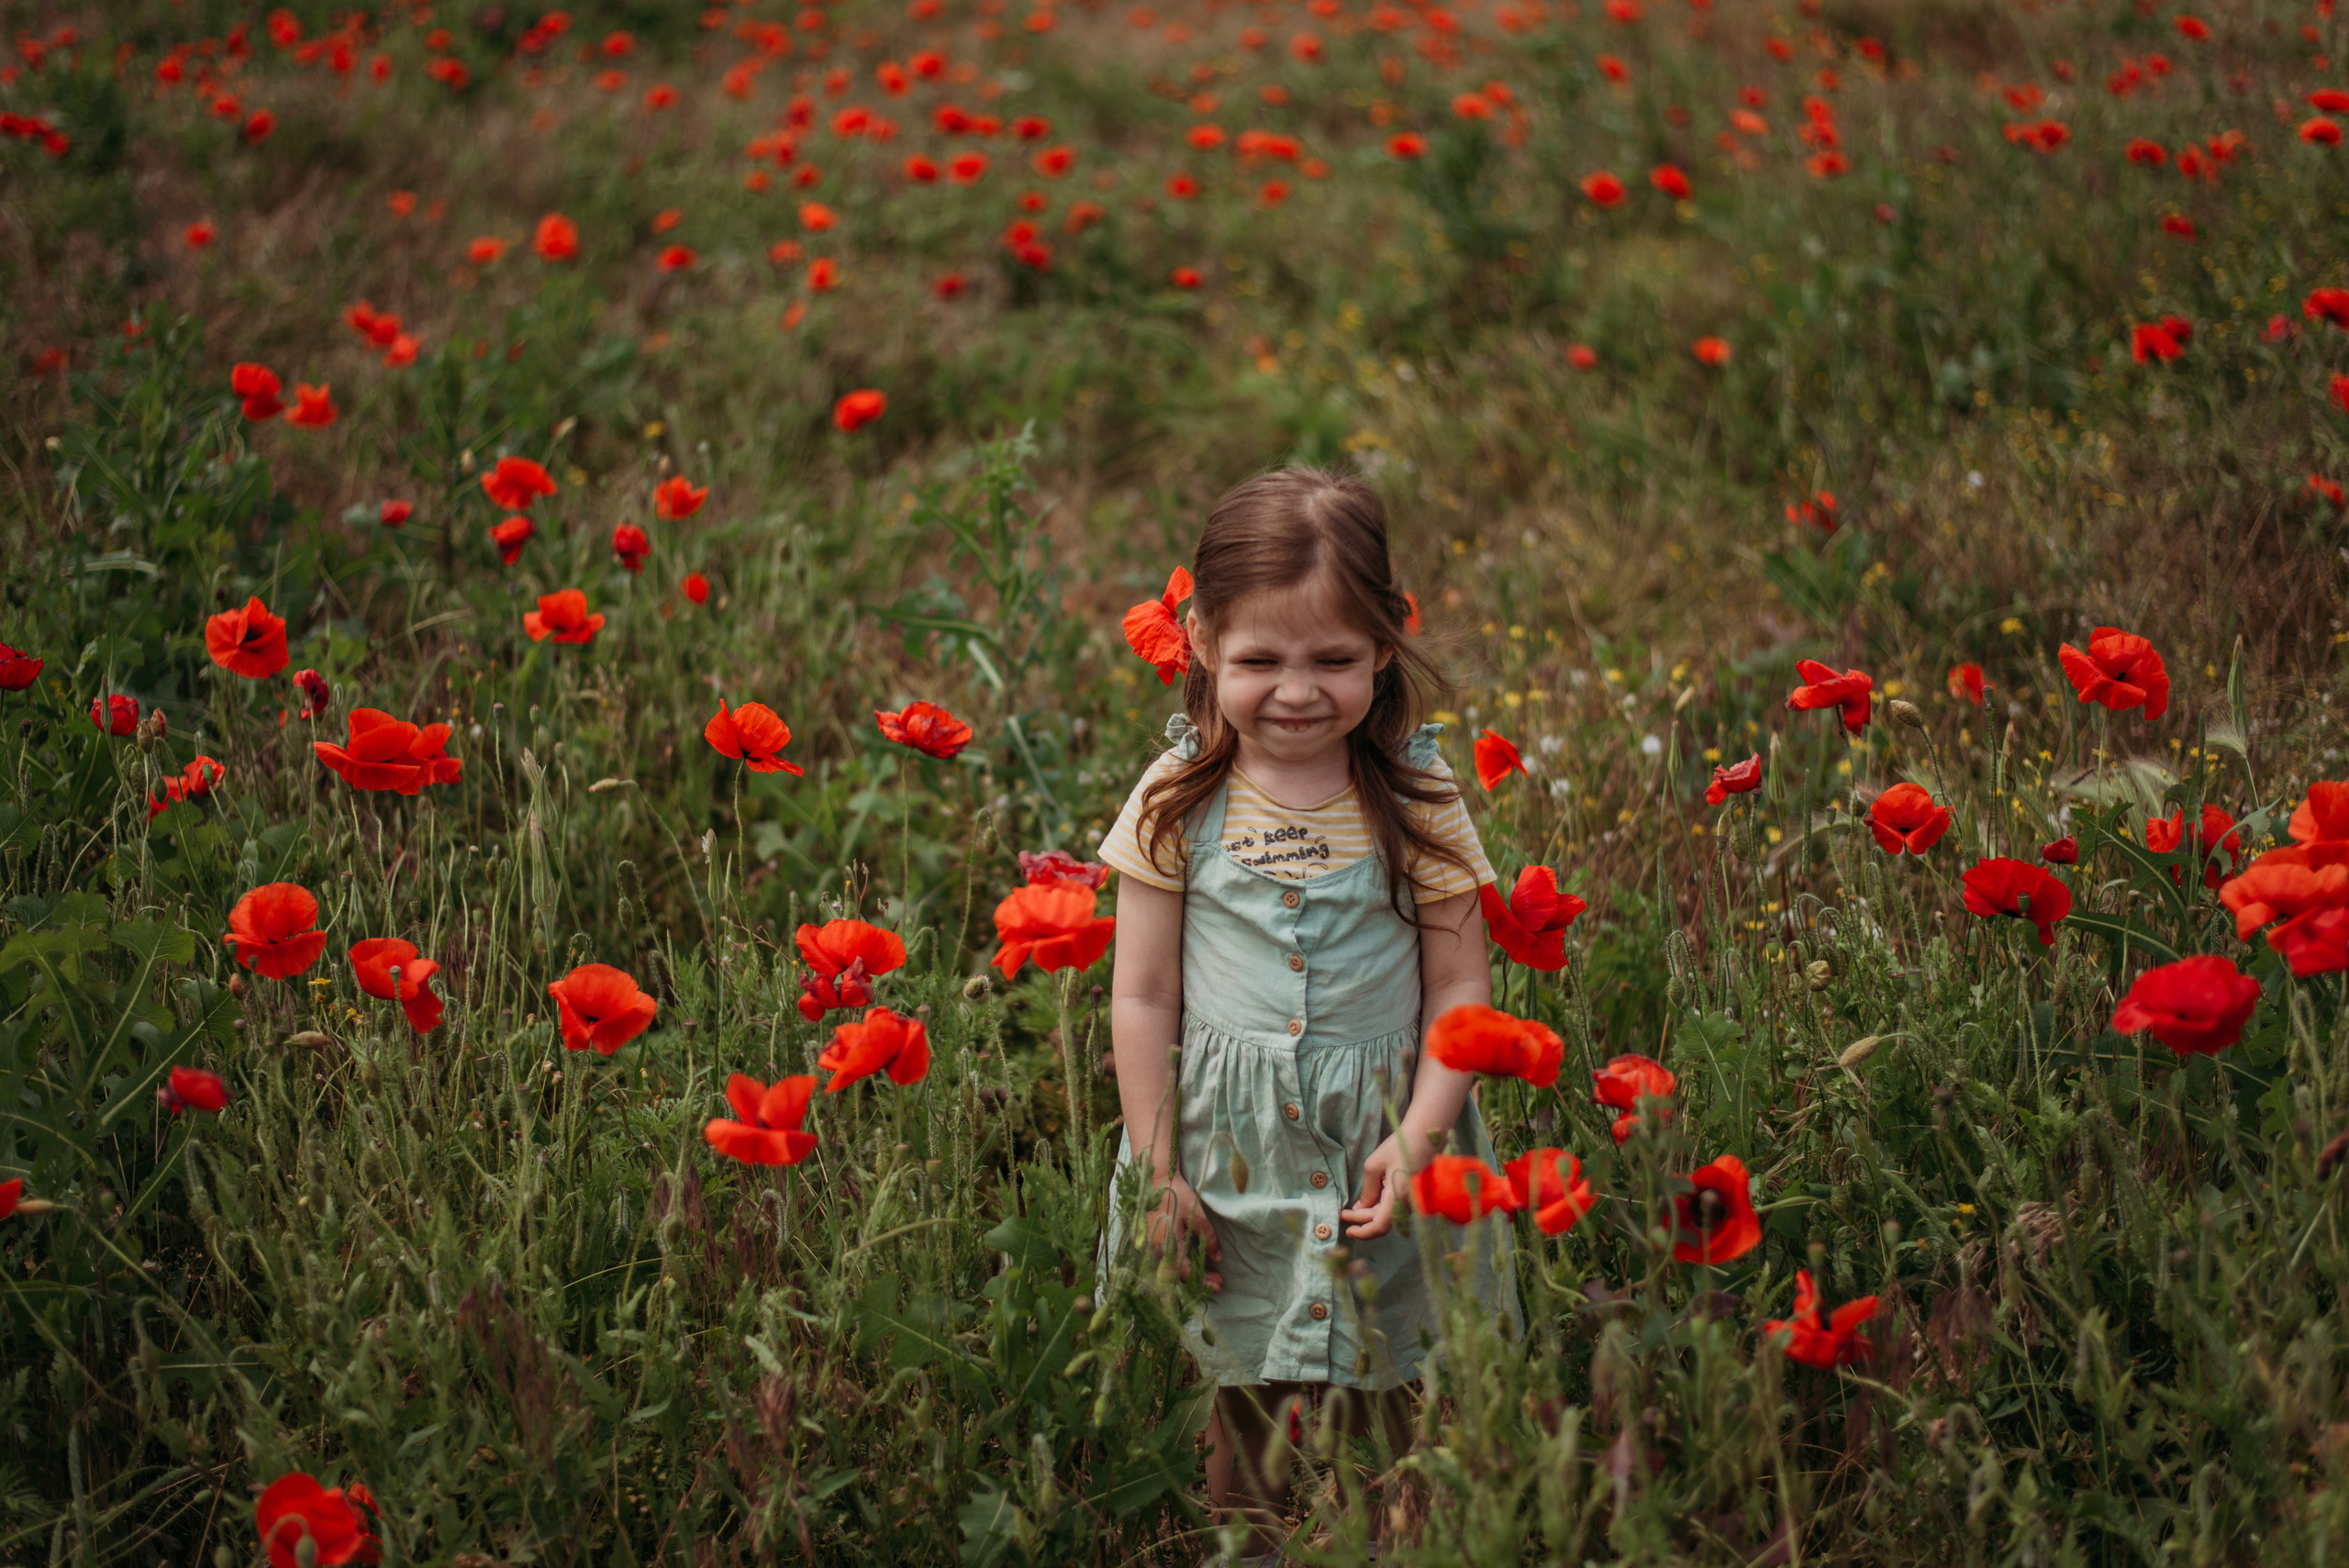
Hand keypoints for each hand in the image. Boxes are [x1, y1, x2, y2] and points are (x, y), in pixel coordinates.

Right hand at [1145, 1172, 1222, 1291]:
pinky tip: (1192, 1263)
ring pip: (1171, 1268)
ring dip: (1190, 1274)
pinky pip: (1166, 1259)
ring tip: (1208, 1275)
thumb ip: (1207, 1238)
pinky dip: (1180, 1265)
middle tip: (1218, 1284)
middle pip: (1178, 1274)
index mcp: (1167, 1245)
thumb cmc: (1176, 1195)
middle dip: (1199, 1280)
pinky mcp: (1151, 1239)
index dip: (1203, 1280)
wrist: (1155, 1179)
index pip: (1186, 1272)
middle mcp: (1156, 1249)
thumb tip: (1217, 1257)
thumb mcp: (1196, 1215)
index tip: (1219, 1285)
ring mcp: (1151, 1245)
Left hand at [1341, 1133, 1404, 1239]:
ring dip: (1371, 1215)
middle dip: (1361, 1220)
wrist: (1424, 1135)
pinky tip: (1369, 1202)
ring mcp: (1413, 1202)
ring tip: (1352, 1208)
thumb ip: (1367, 1190)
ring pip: (1388, 1216)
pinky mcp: (1414, 1197)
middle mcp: (1408, 1205)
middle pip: (1382, 1222)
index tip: (1347, 1229)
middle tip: (1343, 1214)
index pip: (1379, 1226)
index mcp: (1398, 1198)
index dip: (1362, 1232)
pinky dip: (1380, 1209)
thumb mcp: (1374, 1165)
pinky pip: (1395, 1209)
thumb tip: (1360, 1208)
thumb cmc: (1398, 1146)